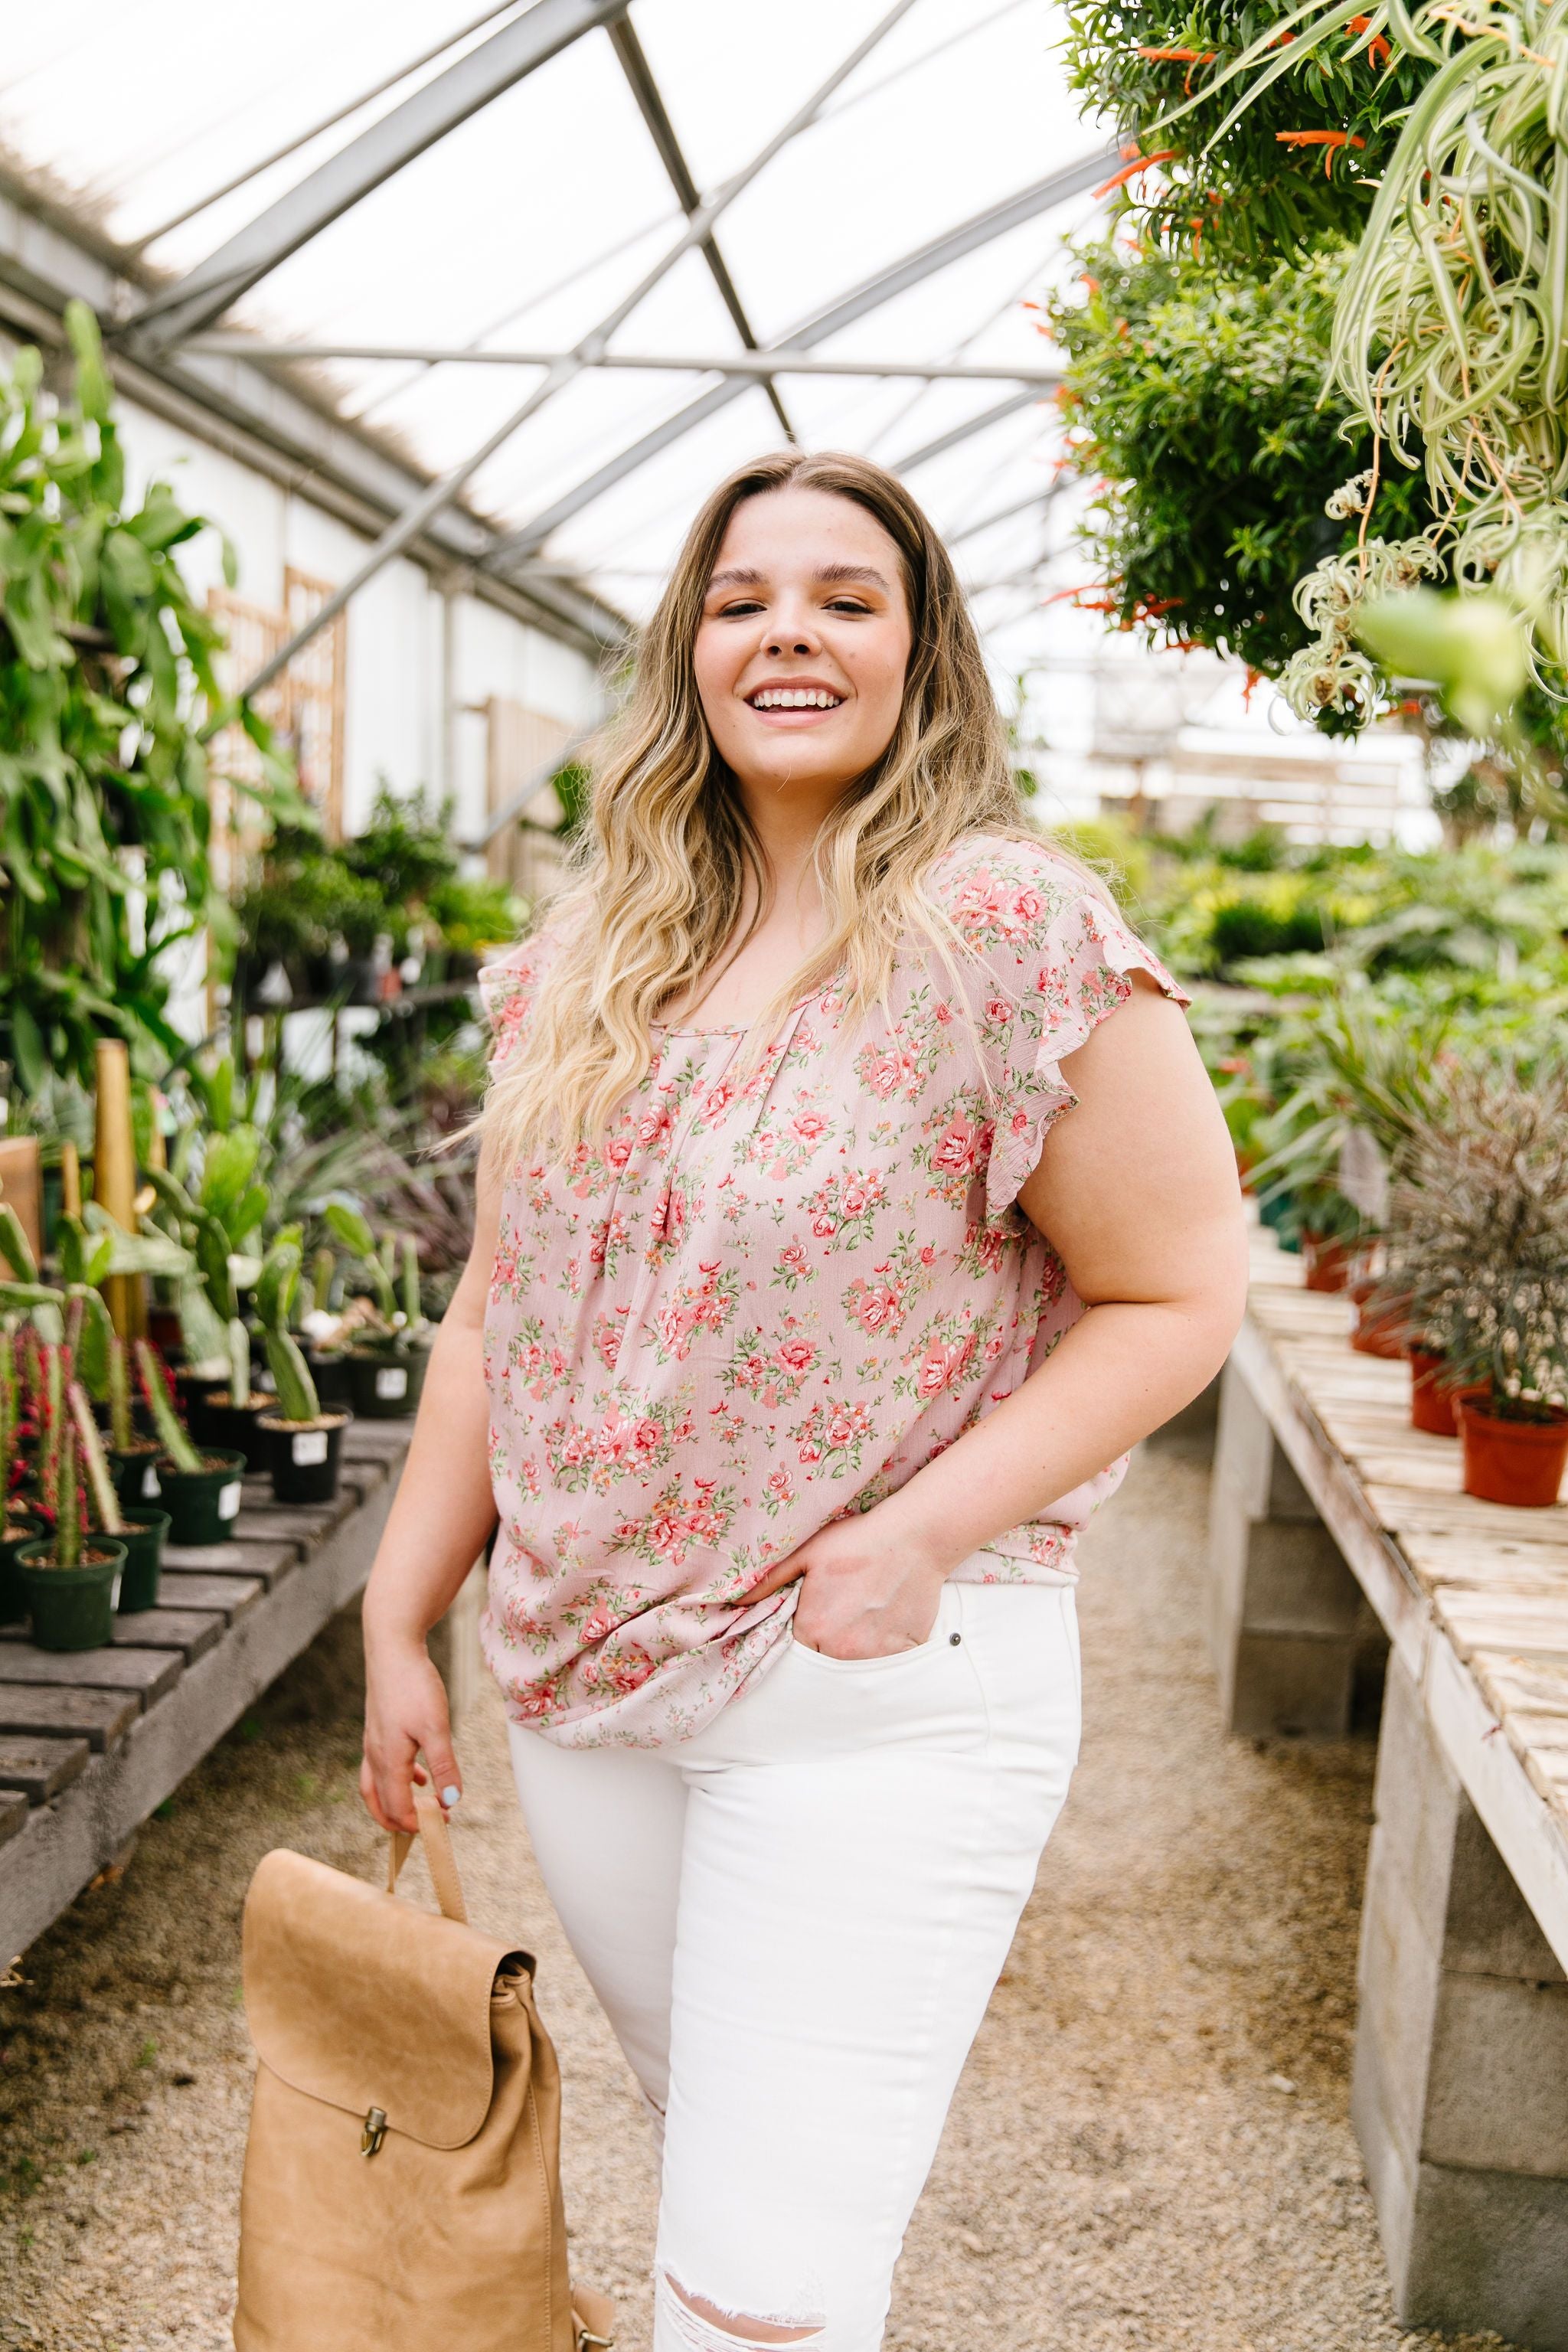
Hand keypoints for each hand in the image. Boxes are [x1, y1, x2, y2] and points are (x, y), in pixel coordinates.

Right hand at [361, 1637, 461, 1834]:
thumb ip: (444, 1766)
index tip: (440, 1829)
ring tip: (422, 1808)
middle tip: (422, 1832)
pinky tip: (419, 1775)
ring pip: (377, 1785)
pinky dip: (398, 1778)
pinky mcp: (379, 1727)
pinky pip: (383, 1765)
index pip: (397, 1808)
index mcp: (388, 1761)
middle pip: (379, 1803)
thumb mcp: (436, 1728)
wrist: (392, 1648)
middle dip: (399, 1822)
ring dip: (395, 1802)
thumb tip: (451, 1801)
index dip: (417, 1824)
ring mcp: (374, 1740)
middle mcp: (375, 1755)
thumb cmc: (413, 1686)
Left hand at [747, 1511, 948, 1660]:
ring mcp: (876, 1655)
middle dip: (827, 1646)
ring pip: (855, 1668)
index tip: (814, 1619)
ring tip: (863, 1617)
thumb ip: (769, 1581)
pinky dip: (883, 1652)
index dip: (803, 1635)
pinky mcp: (904, 1653)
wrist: (915, 1537)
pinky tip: (884, 1623)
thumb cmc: (859, 1541)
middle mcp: (843, 1650)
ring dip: (855, 1652)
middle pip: (825, 1663)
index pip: (796, 1652)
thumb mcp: (808, 1554)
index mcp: (815, 1628)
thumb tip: (735, 1602)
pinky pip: (887, 1666)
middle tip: (841, 1616)